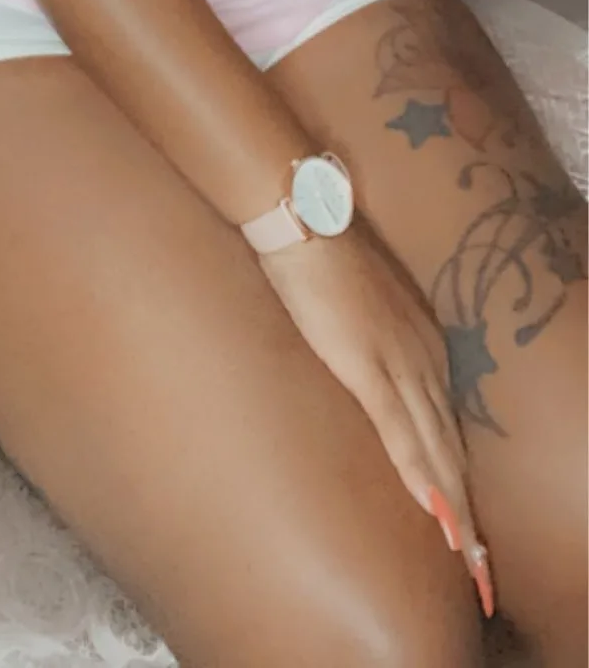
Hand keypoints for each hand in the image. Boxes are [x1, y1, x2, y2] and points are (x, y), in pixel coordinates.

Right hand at [260, 223, 493, 615]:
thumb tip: (360, 367)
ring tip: (469, 558)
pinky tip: (434, 512)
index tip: (466, 526)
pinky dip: (421, 475)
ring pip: (436, 450)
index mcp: (422, 346)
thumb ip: (368, 339)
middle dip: (466, 510)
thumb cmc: (324, 256)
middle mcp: (422, 359)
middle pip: (451, 448)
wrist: (306, 219)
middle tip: (480, 569)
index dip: (457, 480)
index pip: (446, 428)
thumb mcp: (358, 306)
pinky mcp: (366, 365)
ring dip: (454, 507)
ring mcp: (398, 363)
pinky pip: (400, 432)